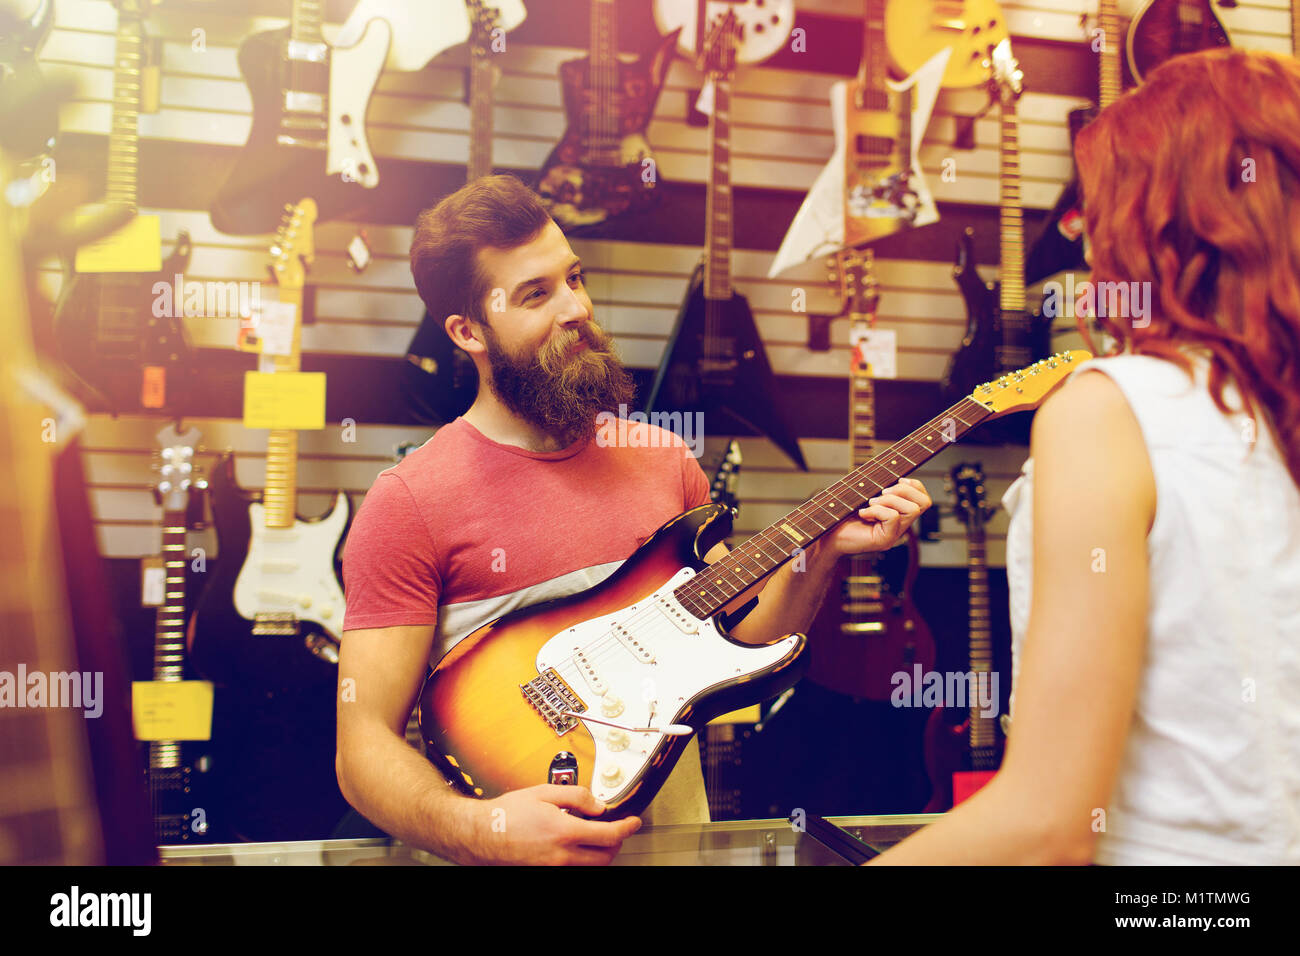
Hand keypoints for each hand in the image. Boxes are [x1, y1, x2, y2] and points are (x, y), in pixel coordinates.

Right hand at [467, 784, 641, 864]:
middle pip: (605, 857)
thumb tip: (598, 804)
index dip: (627, 828)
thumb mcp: (543, 792)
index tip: (633, 822)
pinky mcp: (546, 872)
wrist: (482, 834)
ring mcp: (554, 867)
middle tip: (616, 829)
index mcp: (564, 831)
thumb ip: (576, 796)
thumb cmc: (506, 814)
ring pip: (592, 867)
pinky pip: (575, 870)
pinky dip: (583, 860)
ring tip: (597, 838)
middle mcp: (561, 855)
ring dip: (601, 854)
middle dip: (616, 843)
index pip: (609, 834)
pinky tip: (577, 847)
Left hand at [823, 477, 930, 554]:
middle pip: (924, 503)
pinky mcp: (885, 540)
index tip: (896, 480)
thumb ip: (879, 487)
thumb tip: (894, 475)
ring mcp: (894, 534)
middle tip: (881, 493)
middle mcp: (900, 526)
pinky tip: (863, 514)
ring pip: (912, 510)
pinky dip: (877, 510)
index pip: (924, 500)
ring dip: (890, 500)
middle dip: (903, 490)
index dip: (915, 485)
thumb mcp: (864, 496)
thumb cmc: (842, 516)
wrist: (828, 536)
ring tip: (870, 503)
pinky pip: (893, 518)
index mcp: (898, 514)